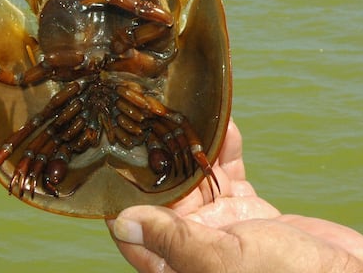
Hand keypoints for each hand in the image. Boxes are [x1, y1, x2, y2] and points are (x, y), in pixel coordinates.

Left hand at [106, 120, 362, 272]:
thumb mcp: (222, 260)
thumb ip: (173, 240)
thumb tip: (121, 222)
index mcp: (178, 263)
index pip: (135, 228)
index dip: (121, 192)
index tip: (112, 151)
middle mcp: (195, 244)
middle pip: (165, 193)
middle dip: (159, 156)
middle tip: (149, 112)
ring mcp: (223, 226)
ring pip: (197, 177)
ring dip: (193, 145)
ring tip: (184, 105)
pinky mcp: (250, 211)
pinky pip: (230, 173)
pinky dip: (226, 148)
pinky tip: (223, 119)